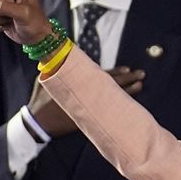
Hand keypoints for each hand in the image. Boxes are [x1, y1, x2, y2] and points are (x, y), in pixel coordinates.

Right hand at [27, 66, 144, 137]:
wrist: (38, 122)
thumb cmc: (41, 99)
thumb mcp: (46, 79)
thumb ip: (59, 68)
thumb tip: (67, 56)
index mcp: (76, 83)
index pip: (101, 76)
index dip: (116, 72)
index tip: (128, 68)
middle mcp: (85, 94)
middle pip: (111, 84)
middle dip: (127, 79)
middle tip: (142, 74)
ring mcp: (88, 107)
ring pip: (113, 96)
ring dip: (128, 90)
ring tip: (140, 84)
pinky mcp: (89, 117)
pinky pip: (109, 109)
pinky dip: (120, 103)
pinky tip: (131, 102)